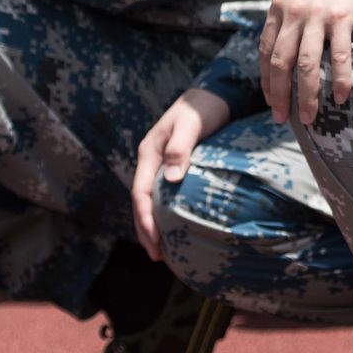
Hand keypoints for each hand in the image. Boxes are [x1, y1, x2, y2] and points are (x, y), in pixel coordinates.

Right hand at [132, 88, 233, 259]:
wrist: (211, 95)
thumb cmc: (202, 109)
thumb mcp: (192, 124)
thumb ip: (181, 148)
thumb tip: (172, 179)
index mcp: (149, 152)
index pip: (141, 192)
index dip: (145, 219)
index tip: (154, 241)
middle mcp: (151, 161)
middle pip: (141, 202)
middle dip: (146, 230)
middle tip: (157, 257)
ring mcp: (160, 164)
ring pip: (151, 200)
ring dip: (154, 225)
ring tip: (162, 251)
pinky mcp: (173, 167)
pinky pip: (163, 195)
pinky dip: (165, 214)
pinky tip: (175, 228)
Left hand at [258, 0, 352, 125]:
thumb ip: (285, 8)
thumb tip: (278, 35)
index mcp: (279, 6)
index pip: (265, 50)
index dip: (266, 80)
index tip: (271, 100)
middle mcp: (293, 11)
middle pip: (280, 63)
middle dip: (279, 95)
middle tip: (282, 118)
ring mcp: (317, 15)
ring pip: (306, 65)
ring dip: (306, 96)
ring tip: (309, 117)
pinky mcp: (342, 17)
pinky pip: (338, 57)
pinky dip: (338, 80)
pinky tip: (340, 97)